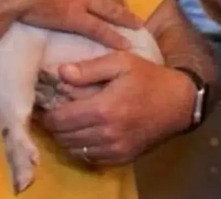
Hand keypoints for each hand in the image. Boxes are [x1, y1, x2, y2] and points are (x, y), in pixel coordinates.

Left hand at [36, 52, 194, 166]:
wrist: (179, 102)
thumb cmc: (147, 77)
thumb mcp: (120, 61)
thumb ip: (88, 68)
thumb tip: (60, 72)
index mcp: (104, 109)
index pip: (61, 119)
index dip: (45, 113)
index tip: (40, 102)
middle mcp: (108, 134)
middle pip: (64, 137)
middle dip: (52, 125)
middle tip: (47, 111)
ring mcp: (116, 149)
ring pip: (75, 149)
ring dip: (64, 137)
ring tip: (61, 120)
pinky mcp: (124, 157)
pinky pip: (91, 158)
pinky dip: (80, 147)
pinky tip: (80, 131)